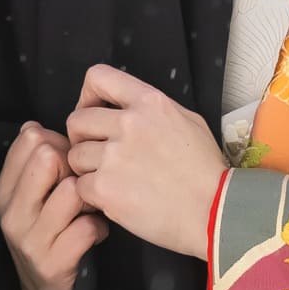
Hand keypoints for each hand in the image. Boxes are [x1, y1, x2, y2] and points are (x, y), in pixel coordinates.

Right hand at [0, 123, 103, 289]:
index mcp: (5, 190)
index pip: (31, 138)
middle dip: (75, 168)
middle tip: (81, 188)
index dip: (60, 144)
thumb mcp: (33, 198)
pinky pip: (89, 227)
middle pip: (50, 156)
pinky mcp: (52, 262)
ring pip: (73, 190)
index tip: (67, 165)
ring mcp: (30, 239)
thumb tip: (35, 127)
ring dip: (92, 200)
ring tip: (90, 211)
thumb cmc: (48, 235)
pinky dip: (100, 228)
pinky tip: (95, 234)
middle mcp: (12, 212)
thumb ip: (35, 162)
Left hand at [66, 65, 225, 260]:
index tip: (94, 113)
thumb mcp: (188, 121)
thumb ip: (153, 111)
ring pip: (74, 155)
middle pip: (77, 120)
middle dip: (83, 138)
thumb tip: (126, 110)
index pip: (98, 77)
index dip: (88, 96)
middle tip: (99, 155)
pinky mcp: (104, 187)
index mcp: (150, 102)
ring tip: (113, 180)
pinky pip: (79, 185)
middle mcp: (129, 124)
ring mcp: (114, 156)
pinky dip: (92, 195)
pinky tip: (115, 198)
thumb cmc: (205, 170)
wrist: (214, 211)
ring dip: (87, 169)